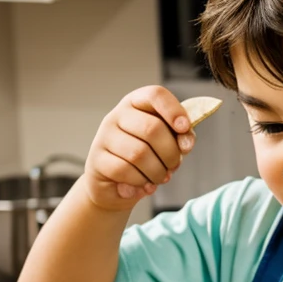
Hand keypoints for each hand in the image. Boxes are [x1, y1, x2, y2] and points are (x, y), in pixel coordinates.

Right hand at [83, 85, 194, 209]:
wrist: (115, 186)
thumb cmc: (146, 159)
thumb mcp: (166, 144)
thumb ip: (180, 138)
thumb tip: (186, 143)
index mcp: (137, 104)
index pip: (155, 95)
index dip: (174, 110)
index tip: (184, 128)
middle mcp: (118, 115)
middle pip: (152, 128)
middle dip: (171, 153)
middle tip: (174, 165)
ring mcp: (104, 136)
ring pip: (139, 154)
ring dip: (157, 171)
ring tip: (161, 177)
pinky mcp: (97, 159)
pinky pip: (125, 170)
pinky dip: (141, 182)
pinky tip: (145, 185)